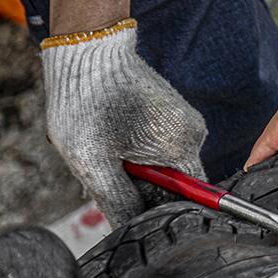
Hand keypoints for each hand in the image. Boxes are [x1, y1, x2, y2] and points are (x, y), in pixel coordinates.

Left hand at [41, 15, 206, 226]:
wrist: (85, 48)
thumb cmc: (87, 99)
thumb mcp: (93, 162)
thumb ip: (118, 203)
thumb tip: (131, 229)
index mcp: (183, 146)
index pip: (187, 198)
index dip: (159, 209)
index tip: (130, 206)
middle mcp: (192, 133)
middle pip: (170, 183)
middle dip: (136, 186)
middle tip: (102, 174)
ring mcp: (181, 120)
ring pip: (158, 165)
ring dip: (129, 168)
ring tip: (101, 152)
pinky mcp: (167, 113)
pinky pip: (154, 146)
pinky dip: (129, 150)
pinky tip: (106, 141)